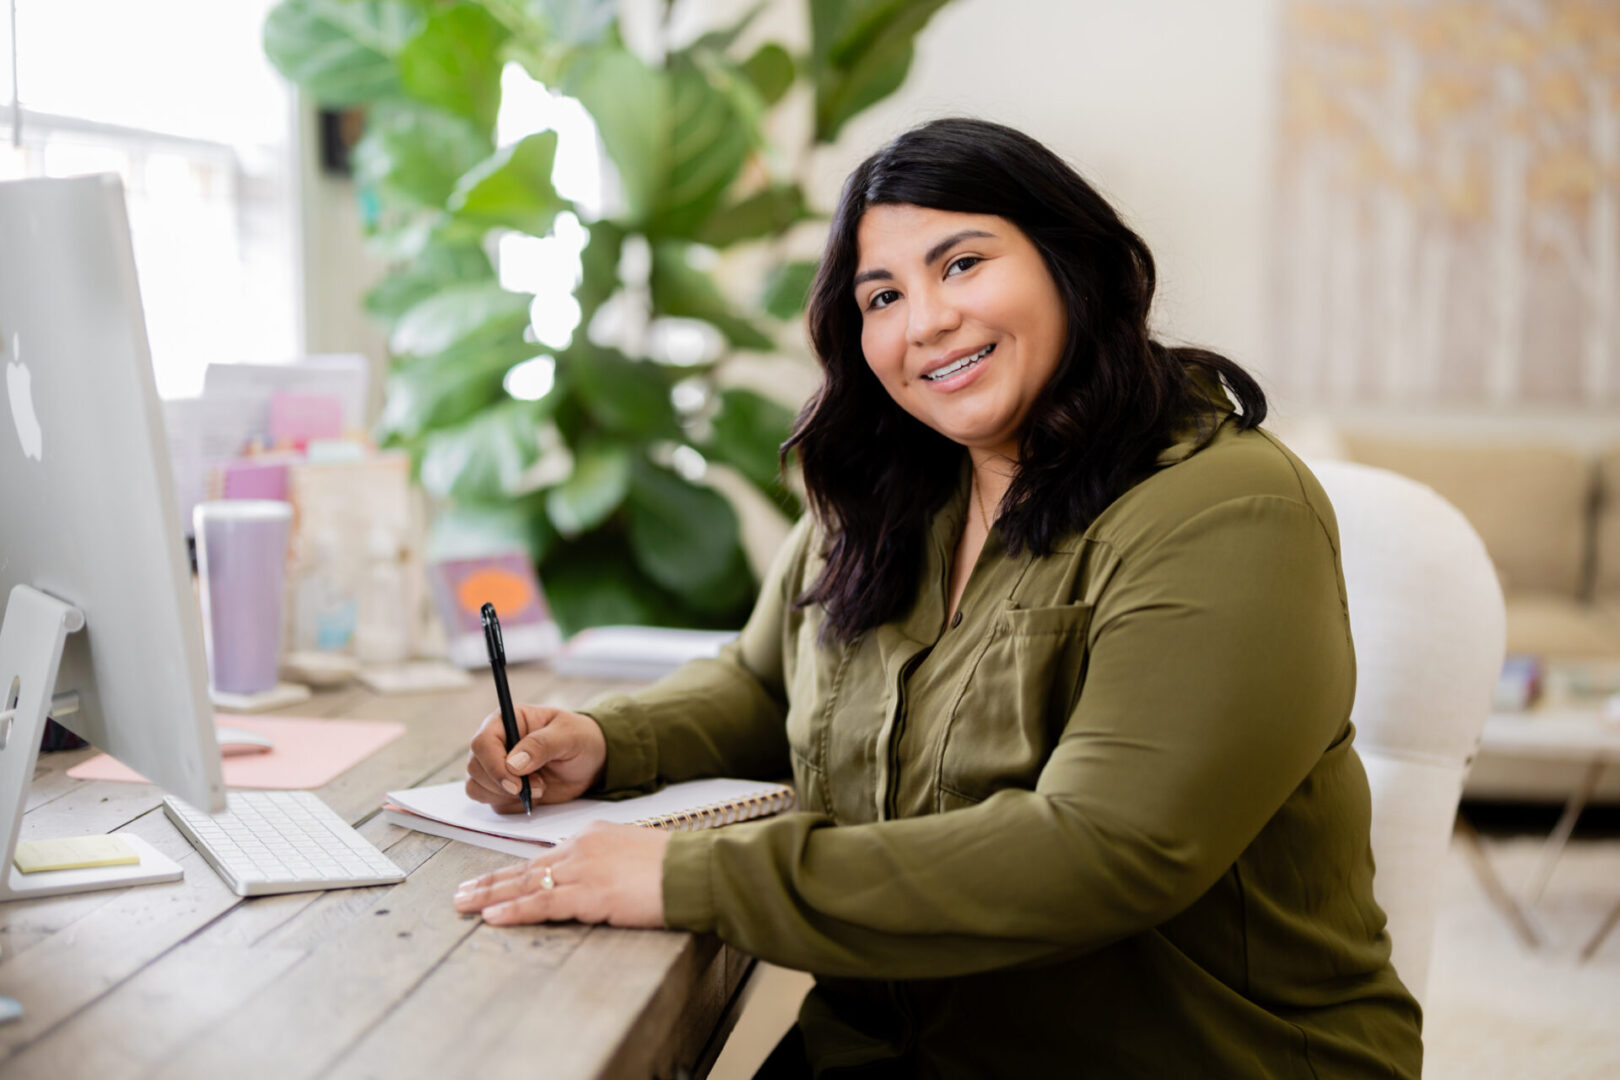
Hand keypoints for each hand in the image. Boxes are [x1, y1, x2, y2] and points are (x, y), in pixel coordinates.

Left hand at [452, 822, 669, 926]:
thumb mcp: (632, 855)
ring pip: (526, 884)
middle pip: (526, 868)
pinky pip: (542, 903)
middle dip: (490, 882)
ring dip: (490, 896)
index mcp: (592, 836)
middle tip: (460, 893)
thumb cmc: (673, 866)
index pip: (543, 858)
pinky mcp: (590, 893)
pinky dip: (514, 910)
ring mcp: (584, 870)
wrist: (693, 869)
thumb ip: (605, 864)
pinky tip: (492, 917)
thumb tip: (591, 881)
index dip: (513, 872)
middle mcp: (582, 848)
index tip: (491, 881)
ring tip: (463, 905)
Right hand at [465, 704, 606, 813]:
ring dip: (506, 796)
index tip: (516, 783)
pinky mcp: (502, 789)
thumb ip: (542, 744)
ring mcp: (496, 768)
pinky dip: (511, 805)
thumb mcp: (569, 735)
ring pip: (477, 788)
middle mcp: (496, 744)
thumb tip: (513, 763)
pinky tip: (534, 796)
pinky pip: (491, 803)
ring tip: (539, 788)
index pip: (482, 743)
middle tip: (538, 786)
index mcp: (506, 721)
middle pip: (475, 768)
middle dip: (503, 784)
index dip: (494, 765)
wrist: (591, 761)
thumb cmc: (580, 738)